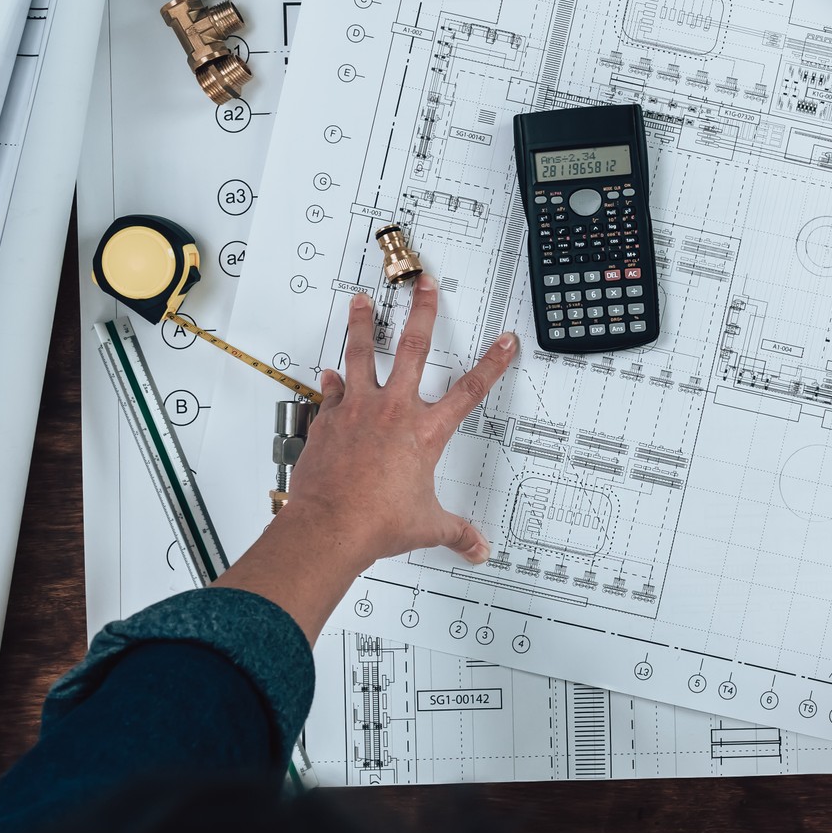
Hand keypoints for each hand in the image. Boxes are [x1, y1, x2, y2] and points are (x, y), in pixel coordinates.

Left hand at [286, 274, 517, 565]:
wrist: (328, 527)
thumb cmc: (375, 522)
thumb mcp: (428, 525)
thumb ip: (456, 532)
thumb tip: (476, 547)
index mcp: (425, 432)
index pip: (470, 390)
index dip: (492, 363)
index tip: (503, 342)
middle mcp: (393, 412)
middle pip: (412, 348)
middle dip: (421, 311)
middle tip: (423, 285)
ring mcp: (357, 411)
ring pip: (360, 354)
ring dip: (361, 324)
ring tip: (360, 301)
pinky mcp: (328, 421)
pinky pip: (331, 393)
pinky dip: (332, 382)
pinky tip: (330, 373)